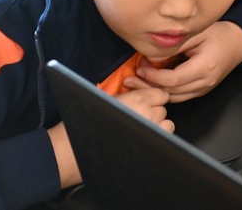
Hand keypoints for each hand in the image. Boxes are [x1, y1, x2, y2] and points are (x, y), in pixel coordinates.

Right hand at [47, 86, 171, 188]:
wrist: (74, 148)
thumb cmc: (87, 120)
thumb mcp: (108, 98)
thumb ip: (130, 95)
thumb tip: (142, 92)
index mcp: (138, 100)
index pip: (162, 94)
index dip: (153, 98)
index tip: (145, 102)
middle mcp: (148, 115)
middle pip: (163, 109)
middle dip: (153, 112)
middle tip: (137, 116)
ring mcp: (151, 132)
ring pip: (167, 124)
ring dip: (157, 125)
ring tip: (140, 128)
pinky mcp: (150, 147)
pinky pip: (164, 139)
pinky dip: (158, 138)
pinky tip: (143, 138)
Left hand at [125, 22, 241, 102]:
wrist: (238, 43)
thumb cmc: (220, 35)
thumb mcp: (198, 33)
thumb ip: (176, 45)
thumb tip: (152, 56)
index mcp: (205, 67)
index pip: (174, 79)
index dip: (154, 76)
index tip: (141, 68)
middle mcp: (205, 82)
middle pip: (171, 91)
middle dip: (149, 86)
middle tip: (130, 78)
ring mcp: (204, 89)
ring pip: (174, 97)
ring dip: (154, 91)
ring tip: (137, 82)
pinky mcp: (201, 90)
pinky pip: (180, 96)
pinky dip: (165, 91)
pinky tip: (152, 83)